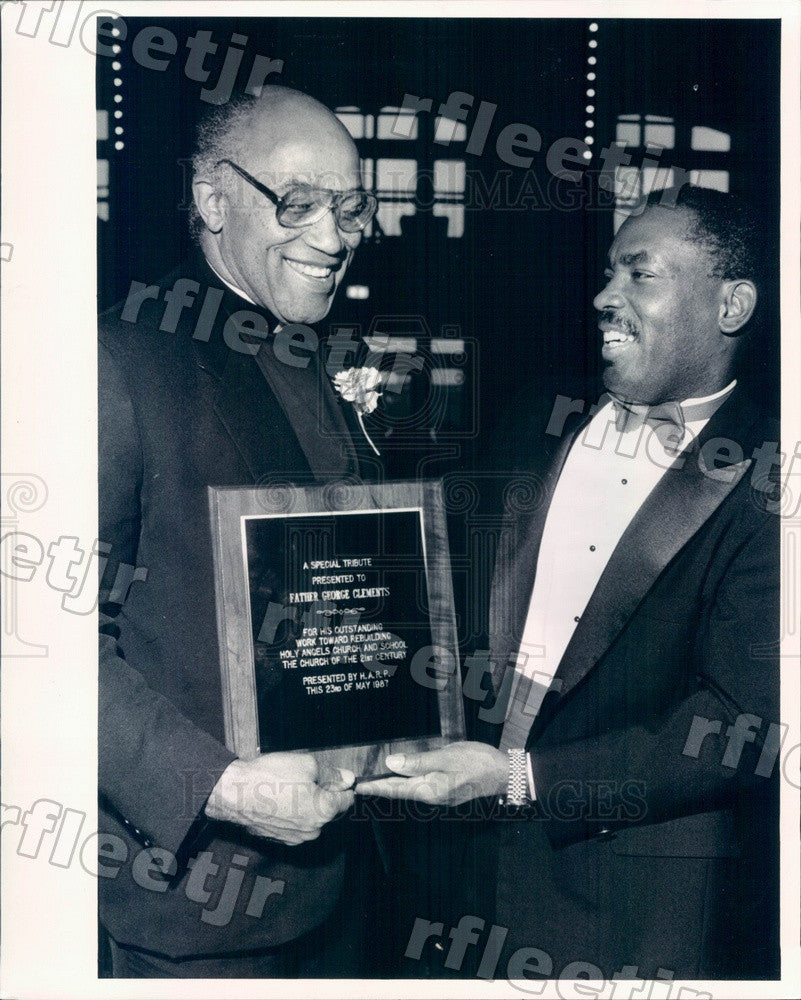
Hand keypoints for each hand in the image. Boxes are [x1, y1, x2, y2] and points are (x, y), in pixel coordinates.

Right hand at [205, 752, 353, 845]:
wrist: (235, 794)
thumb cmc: (270, 777)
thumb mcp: (307, 764)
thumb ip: (331, 773)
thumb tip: (348, 779)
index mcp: (325, 811)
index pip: (347, 800)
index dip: (342, 786)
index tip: (333, 777)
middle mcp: (314, 830)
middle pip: (329, 810)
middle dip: (323, 795)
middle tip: (305, 778)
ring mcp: (296, 838)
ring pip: (312, 819)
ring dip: (307, 805)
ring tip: (288, 788)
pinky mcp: (280, 840)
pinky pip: (295, 825)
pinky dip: (292, 814)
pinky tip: (278, 800)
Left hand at [354, 741, 507, 805]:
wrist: (504, 774)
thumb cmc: (477, 762)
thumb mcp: (447, 757)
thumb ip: (419, 761)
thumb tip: (391, 762)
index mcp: (429, 789)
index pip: (395, 788)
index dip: (375, 786)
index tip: (358, 786)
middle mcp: (431, 797)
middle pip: (400, 792)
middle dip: (380, 787)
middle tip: (360, 784)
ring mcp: (439, 796)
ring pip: (409, 791)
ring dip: (391, 786)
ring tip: (374, 781)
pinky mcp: (445, 791)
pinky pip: (419, 788)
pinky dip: (406, 783)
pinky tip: (401, 777)